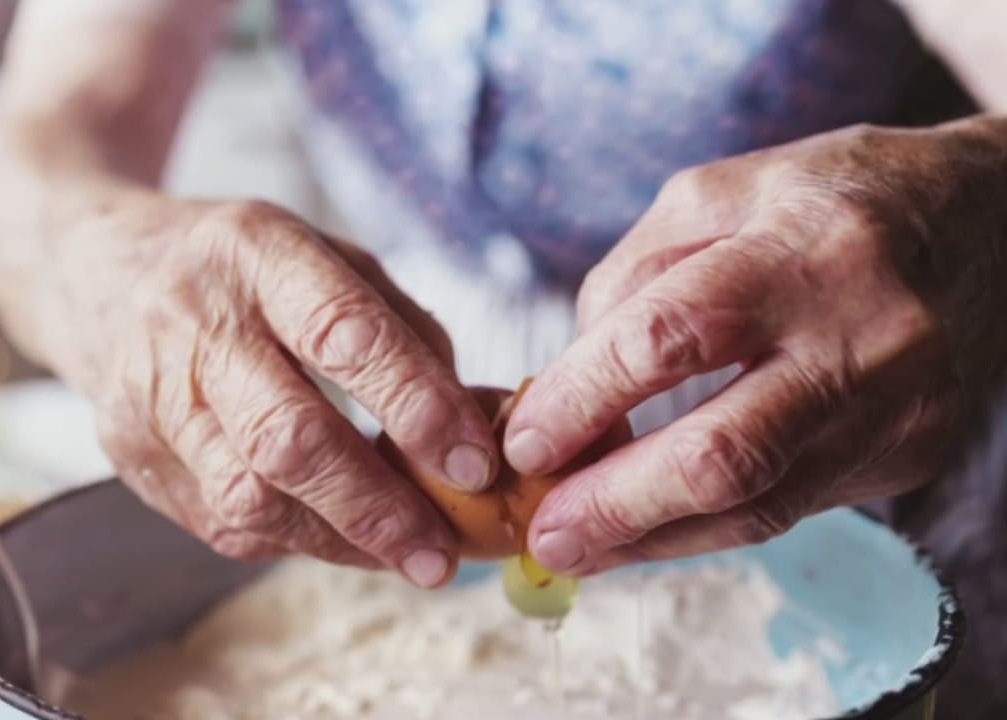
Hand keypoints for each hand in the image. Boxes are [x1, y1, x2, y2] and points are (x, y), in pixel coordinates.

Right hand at [0, 183, 498, 586]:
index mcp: (256, 252)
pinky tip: (347, 539)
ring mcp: (152, 396)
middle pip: (288, 436)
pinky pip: (225, 521)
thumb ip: (405, 333)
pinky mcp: (132, 455)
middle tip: (442, 551)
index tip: (475, 465)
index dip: (415, 406)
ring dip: (342, 540)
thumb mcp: (328, 258)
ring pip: (250, 496)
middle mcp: (193, 322)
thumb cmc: (243, 271)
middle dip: (378, 505)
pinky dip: (299, 540)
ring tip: (410, 556)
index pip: (342, 334)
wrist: (102, 274)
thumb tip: (478, 423)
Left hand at [504, 118, 1006, 573]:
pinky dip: (704, 527)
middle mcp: (863, 337)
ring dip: (651, 539)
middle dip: (616, 504)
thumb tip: (564, 391)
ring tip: (576, 549)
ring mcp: (896, 409)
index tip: (524, 442)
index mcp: (804, 247)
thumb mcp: (715, 196)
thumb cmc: (823, 200)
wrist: (986, 224)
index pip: (671, 337)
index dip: (583, 398)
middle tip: (542, 533)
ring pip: (759, 506)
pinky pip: (787, 509)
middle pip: (726, 453)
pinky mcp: (906, 455)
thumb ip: (630, 282)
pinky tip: (645, 531)